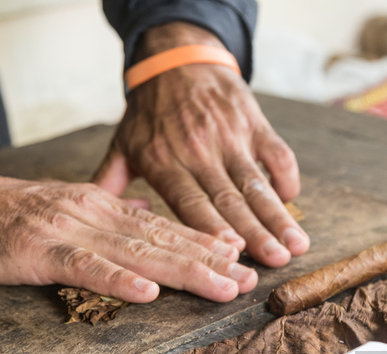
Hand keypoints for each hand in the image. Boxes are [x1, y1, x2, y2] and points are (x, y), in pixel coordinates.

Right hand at [0, 167, 256, 302]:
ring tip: (220, 285)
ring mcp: (71, 230)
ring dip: (182, 270)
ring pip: (136, 252)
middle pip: (162, 240)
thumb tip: (150, 213)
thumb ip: (114, 212)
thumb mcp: (73, 206)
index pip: (164, 227)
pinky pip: (85, 267)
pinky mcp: (41, 250)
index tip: (239, 257)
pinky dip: (118, 280)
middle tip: (247, 279)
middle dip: (209, 261)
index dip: (204, 242)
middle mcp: (97, 215)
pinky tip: (148, 292)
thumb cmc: (15, 212)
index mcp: (105, 207)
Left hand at [93, 22, 309, 267]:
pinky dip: (287, 177)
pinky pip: (276, 152)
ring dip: (278, 214)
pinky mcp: (251, 121)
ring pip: (257, 181)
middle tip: (278, 261)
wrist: (175, 60)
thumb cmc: (149, 113)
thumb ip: (109, 184)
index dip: (213, 227)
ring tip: (296, 244)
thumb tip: (90, 223)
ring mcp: (228, 134)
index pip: (190, 202)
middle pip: (230, 198)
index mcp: (164, 161)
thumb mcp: (123, 145)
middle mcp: (197, 149)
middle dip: (257, 232)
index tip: (233, 252)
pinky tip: (292, 201)